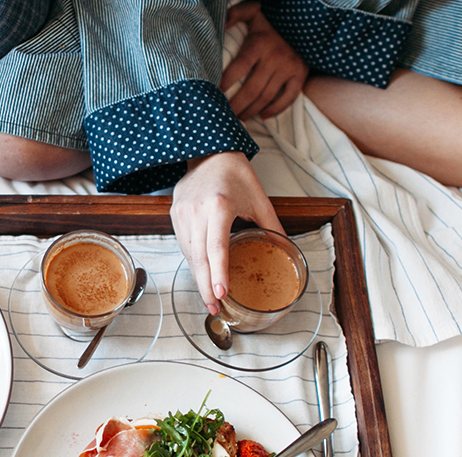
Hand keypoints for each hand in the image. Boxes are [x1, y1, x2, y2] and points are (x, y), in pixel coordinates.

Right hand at [170, 152, 283, 314]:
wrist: (209, 152)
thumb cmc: (236, 174)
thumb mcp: (260, 199)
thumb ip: (272, 226)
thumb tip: (286, 250)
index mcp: (219, 205)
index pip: (216, 246)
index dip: (219, 272)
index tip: (222, 294)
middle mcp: (196, 210)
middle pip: (198, 257)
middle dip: (206, 286)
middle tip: (215, 309)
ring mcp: (182, 212)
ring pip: (188, 254)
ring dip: (199, 277)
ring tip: (210, 297)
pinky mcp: (174, 213)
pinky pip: (183, 244)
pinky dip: (192, 262)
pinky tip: (202, 274)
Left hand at [220, 1, 308, 119]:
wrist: (306, 19)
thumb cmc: (273, 18)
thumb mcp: (253, 10)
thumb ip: (235, 14)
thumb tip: (222, 23)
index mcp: (260, 43)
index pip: (240, 66)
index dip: (227, 80)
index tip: (216, 91)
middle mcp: (275, 58)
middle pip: (252, 88)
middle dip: (236, 104)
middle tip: (224, 114)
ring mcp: (289, 68)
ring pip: (267, 96)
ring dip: (251, 110)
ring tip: (239, 118)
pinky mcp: (301, 75)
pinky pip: (289, 97)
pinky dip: (276, 109)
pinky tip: (263, 115)